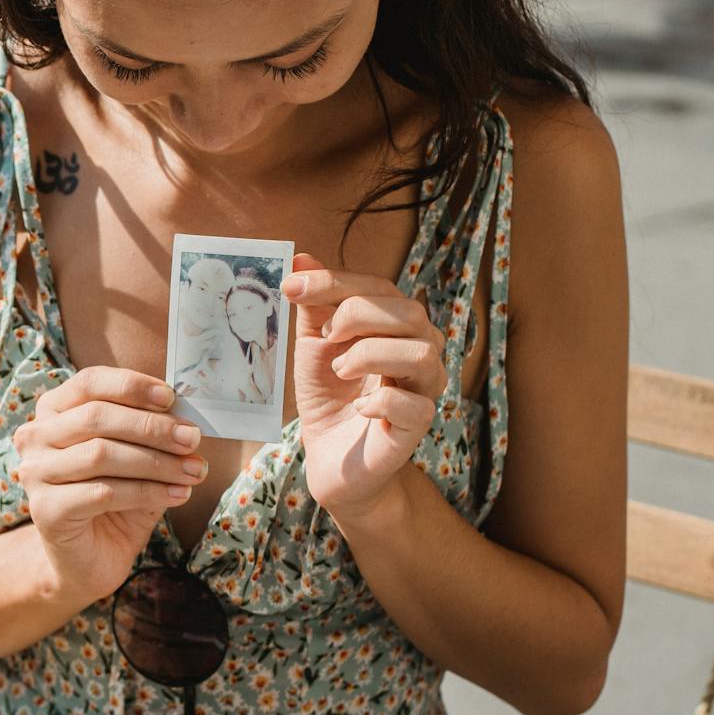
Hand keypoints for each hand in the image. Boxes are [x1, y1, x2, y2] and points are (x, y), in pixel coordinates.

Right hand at [13, 367, 207, 603]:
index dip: (132, 386)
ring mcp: (35, 474)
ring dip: (156, 462)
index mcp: (54, 411)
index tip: (171, 398)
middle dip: (152, 427)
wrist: (89, 559)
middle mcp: (36, 437)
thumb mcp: (135, 458)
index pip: (89, 383)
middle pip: (96, 417)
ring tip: (193, 471)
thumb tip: (187, 419)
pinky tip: (176, 495)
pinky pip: (104, 492)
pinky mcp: (46, 510)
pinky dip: (147, 492)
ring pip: (101, 454)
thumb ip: (150, 434)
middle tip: (192, 439)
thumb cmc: (114, 502)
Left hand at [283, 253, 442, 522]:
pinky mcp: (417, 428)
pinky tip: (359, 406)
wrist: (330, 458)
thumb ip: (313, 305)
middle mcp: (419, 351)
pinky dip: (381, 401)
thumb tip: (301, 255)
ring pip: (422, 352)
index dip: (334, 282)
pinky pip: (415, 405)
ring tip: (339, 370)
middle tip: (325, 338)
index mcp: (396, 326)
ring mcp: (423, 390)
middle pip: (407, 312)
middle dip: (357, 315)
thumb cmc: (329, 396)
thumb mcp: (313, 346)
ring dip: (370, 355)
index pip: (378, 287)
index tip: (290, 287)